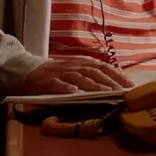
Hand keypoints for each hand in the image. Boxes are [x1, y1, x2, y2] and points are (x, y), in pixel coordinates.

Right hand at [16, 57, 133, 94]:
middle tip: (122, 91)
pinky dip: (66, 87)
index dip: (116, 74)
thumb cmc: (54, 73)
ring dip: (93, 85)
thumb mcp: (74, 69)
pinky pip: (56, 84)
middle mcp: (72, 66)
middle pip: (94, 72)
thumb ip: (89, 73)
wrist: (26, 70)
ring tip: (106, 92)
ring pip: (79, 78)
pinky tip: (74, 92)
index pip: (102, 67)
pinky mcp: (45, 81)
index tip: (129, 84)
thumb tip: (112, 81)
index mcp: (80, 63)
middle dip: (110, 81)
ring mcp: (59, 73)